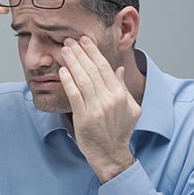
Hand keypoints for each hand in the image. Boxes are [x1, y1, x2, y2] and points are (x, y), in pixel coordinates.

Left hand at [59, 36, 139, 182]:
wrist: (111, 154)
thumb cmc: (120, 131)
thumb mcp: (131, 108)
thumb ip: (123, 88)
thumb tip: (119, 69)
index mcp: (121, 95)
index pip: (105, 68)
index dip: (93, 52)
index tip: (85, 41)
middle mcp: (110, 99)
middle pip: (92, 70)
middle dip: (80, 52)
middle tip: (70, 41)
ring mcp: (96, 108)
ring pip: (82, 79)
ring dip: (72, 62)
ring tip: (64, 50)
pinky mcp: (83, 117)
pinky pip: (74, 95)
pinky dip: (68, 81)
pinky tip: (62, 70)